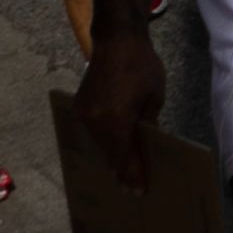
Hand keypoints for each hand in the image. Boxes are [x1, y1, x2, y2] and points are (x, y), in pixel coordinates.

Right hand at [72, 31, 167, 189]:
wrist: (116, 40)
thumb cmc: (142, 66)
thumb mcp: (154, 97)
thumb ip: (147, 124)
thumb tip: (143, 146)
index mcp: (115, 120)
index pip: (123, 156)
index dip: (131, 175)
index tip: (137, 192)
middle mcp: (94, 121)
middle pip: (108, 153)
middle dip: (121, 170)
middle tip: (131, 189)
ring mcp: (83, 114)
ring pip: (98, 144)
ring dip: (111, 156)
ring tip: (123, 172)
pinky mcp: (78, 107)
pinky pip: (91, 132)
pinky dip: (103, 141)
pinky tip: (112, 148)